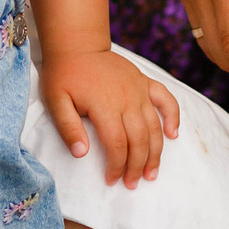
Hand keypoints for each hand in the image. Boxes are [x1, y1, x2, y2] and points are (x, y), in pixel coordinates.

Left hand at [41, 48, 179, 186]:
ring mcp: (139, 89)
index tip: (112, 180)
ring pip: (154, 126)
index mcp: (105, 105)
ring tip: (152, 173)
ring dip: (155, 152)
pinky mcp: (145, 82)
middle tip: (132, 183)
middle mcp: (127, 99)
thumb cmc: (64, 74)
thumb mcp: (55, 101)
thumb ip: (68, 128)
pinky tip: (173, 135)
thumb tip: (82, 154)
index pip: (117, 144)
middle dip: (137, 166)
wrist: (77, 44)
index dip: (116, 166)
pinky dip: (173, 117)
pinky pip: (166, 99)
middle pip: (139, 140)